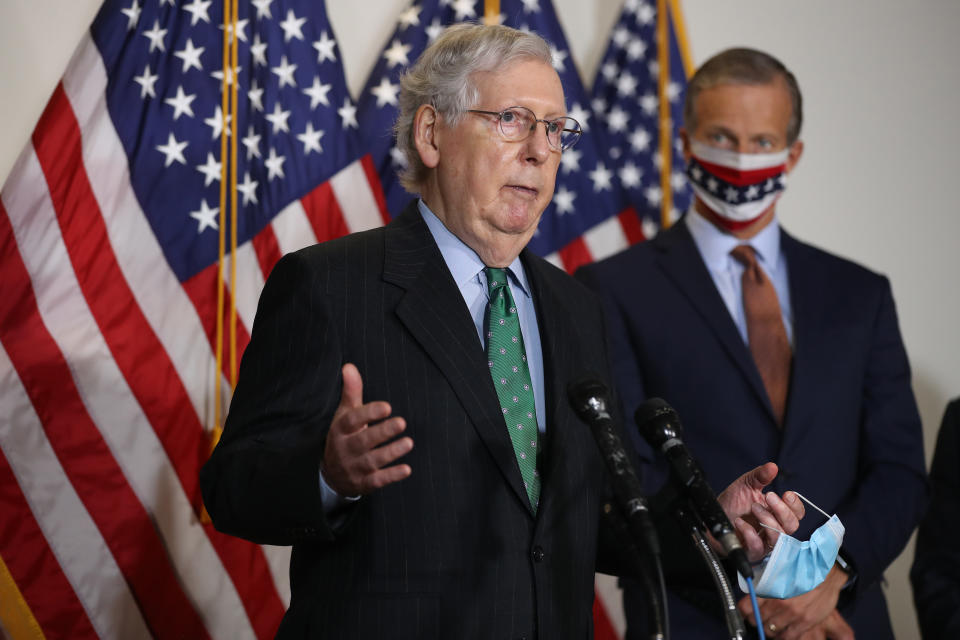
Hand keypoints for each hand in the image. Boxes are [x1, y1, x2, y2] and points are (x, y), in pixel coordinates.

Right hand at [321, 363, 412, 495]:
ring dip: (391, 452)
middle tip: (402, 422)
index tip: (387, 407)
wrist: (330, 474)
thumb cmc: (344, 436)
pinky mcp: (363, 483)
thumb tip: (349, 366)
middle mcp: (345, 449)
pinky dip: (391, 476)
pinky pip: (377, 481)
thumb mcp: (344, 414)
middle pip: (363, 441)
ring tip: (408, 442)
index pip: (352, 420)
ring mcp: (353, 467)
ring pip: (371, 461)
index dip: (369, 413)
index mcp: (340, 430)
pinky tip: (406, 469)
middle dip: (382, 432)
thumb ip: (350, 392)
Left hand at [718, 462, 804, 561]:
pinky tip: (740, 523)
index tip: (786, 494)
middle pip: (792, 526)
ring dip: (768, 521)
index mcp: (777, 513)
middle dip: (781, 511)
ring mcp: (764, 542)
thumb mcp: (745, 485)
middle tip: (767, 497)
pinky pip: (758, 548)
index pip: (797, 513)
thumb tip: (772, 467)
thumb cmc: (732, 503)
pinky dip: (750, 533)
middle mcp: (774, 529)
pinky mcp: (751, 552)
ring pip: (779, 539)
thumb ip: (760, 477)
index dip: (795, 505)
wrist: (712, 517)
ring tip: (753, 507)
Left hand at [738, 564, 848, 638]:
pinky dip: (782, 636)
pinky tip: (782, 631)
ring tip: (771, 624)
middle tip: (760, 618)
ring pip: (770, 630)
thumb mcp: (778, 571)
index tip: (747, 612)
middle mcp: (779, 602)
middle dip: (757, 620)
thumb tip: (751, 593)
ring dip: (768, 629)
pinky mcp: (805, 622)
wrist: (827, 572)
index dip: (745, 611)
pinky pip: (787, 636)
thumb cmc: (803, 568)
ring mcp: (793, 614)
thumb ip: (764, 583)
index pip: (747, 607)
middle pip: (757, 620)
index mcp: (770, 587)